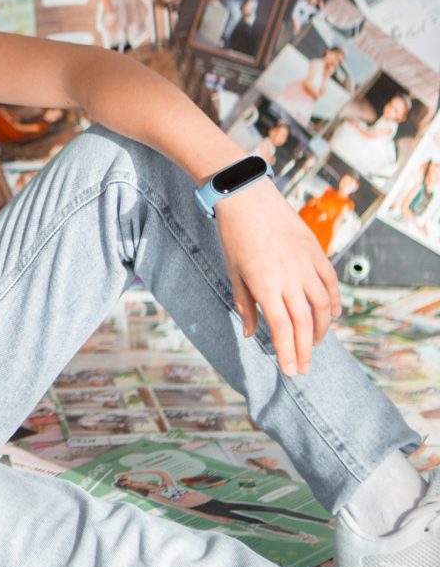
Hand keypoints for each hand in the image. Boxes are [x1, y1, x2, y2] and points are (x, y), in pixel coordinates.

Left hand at [215, 180, 339, 375]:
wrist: (247, 196)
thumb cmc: (234, 236)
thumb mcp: (233, 273)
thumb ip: (245, 306)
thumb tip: (252, 334)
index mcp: (265, 284)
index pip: (281, 328)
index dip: (287, 352)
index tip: (291, 370)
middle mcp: (289, 277)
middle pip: (303, 322)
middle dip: (304, 350)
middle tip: (304, 368)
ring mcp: (306, 263)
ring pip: (323, 305)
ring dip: (321, 328)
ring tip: (314, 343)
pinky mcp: (315, 251)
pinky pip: (330, 282)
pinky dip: (334, 301)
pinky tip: (333, 314)